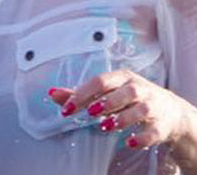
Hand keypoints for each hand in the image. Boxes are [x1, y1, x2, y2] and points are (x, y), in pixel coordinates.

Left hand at [49, 69, 185, 149]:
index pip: (100, 81)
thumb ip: (79, 94)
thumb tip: (51, 93)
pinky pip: (153, 131)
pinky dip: (142, 137)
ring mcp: (152, 105)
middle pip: (123, 91)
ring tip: (105, 126)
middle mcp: (138, 88)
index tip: (67, 108)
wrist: (169, 110)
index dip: (83, 94)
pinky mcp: (161, 124)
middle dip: (106, 102)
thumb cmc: (129, 97)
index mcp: (121, 77)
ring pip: (139, 109)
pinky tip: (130, 142)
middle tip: (90, 113)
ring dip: (122, 118)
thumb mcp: (107, 91)